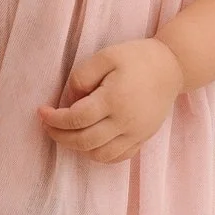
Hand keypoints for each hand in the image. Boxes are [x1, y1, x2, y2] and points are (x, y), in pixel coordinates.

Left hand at [39, 36, 183, 163]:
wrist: (172, 67)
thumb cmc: (136, 58)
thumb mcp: (106, 56)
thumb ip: (82, 76)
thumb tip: (69, 99)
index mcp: (113, 99)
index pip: (76, 119)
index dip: (54, 119)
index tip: (42, 112)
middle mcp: (125, 122)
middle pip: (84, 141)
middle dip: (60, 137)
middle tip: (48, 126)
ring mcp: (136, 133)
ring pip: (100, 155)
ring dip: (78, 148)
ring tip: (67, 133)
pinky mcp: (143, 138)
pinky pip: (117, 157)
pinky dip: (99, 155)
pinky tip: (89, 142)